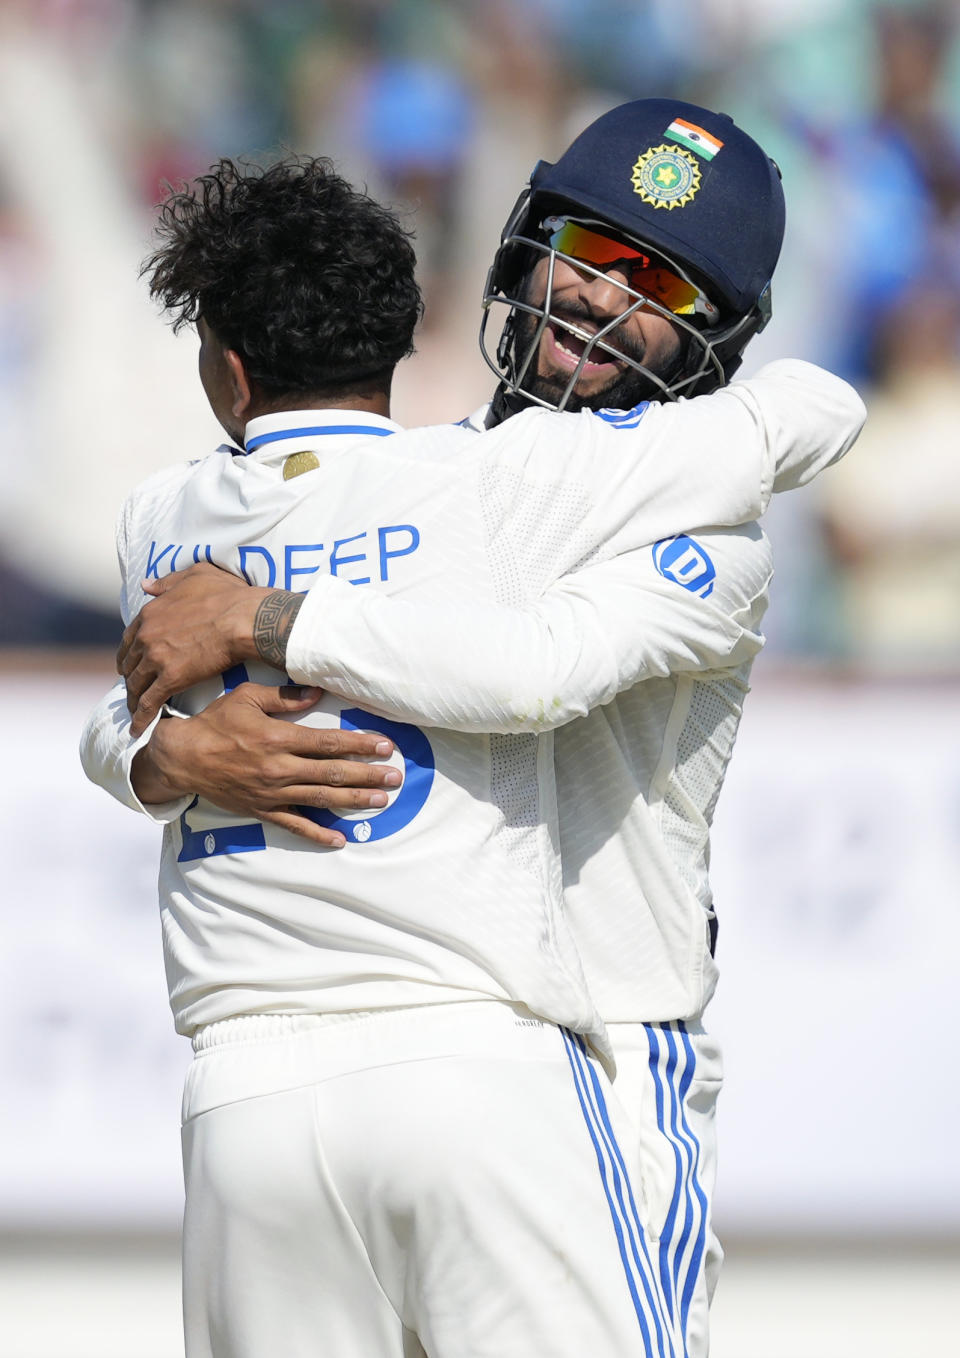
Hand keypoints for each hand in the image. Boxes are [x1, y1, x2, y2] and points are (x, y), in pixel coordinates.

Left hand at [118, 563, 271, 735]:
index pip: (129, 639)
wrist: (243, 618)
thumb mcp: (193, 576)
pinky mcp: (171, 679)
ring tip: (135, 714)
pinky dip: (141, 718)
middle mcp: (146, 636)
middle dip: (130, 679)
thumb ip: (166, 582)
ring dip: (134, 701)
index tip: (130, 665)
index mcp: (150, 614)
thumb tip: (145, 585)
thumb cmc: (226, 595)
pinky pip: (149, 703)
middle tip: (133, 691)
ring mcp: (156, 659)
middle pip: (130, 665)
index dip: (129, 655)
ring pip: (136, 686)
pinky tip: (138, 730)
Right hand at [131, 683, 402, 848]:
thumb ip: (283, 697)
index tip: (385, 746)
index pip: (328, 743)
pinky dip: (318, 834)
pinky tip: (340, 840)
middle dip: (367, 776)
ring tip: (381, 802)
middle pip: (332, 773)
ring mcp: (272, 793)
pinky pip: (294, 825)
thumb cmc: (215, 723)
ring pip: (320, 799)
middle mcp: (279, 768)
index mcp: (278, 738)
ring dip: (353, 801)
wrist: (182, 757)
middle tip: (395, 778)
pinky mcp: (262, 810)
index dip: (360, 744)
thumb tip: (316, 691)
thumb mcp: (246, 698)